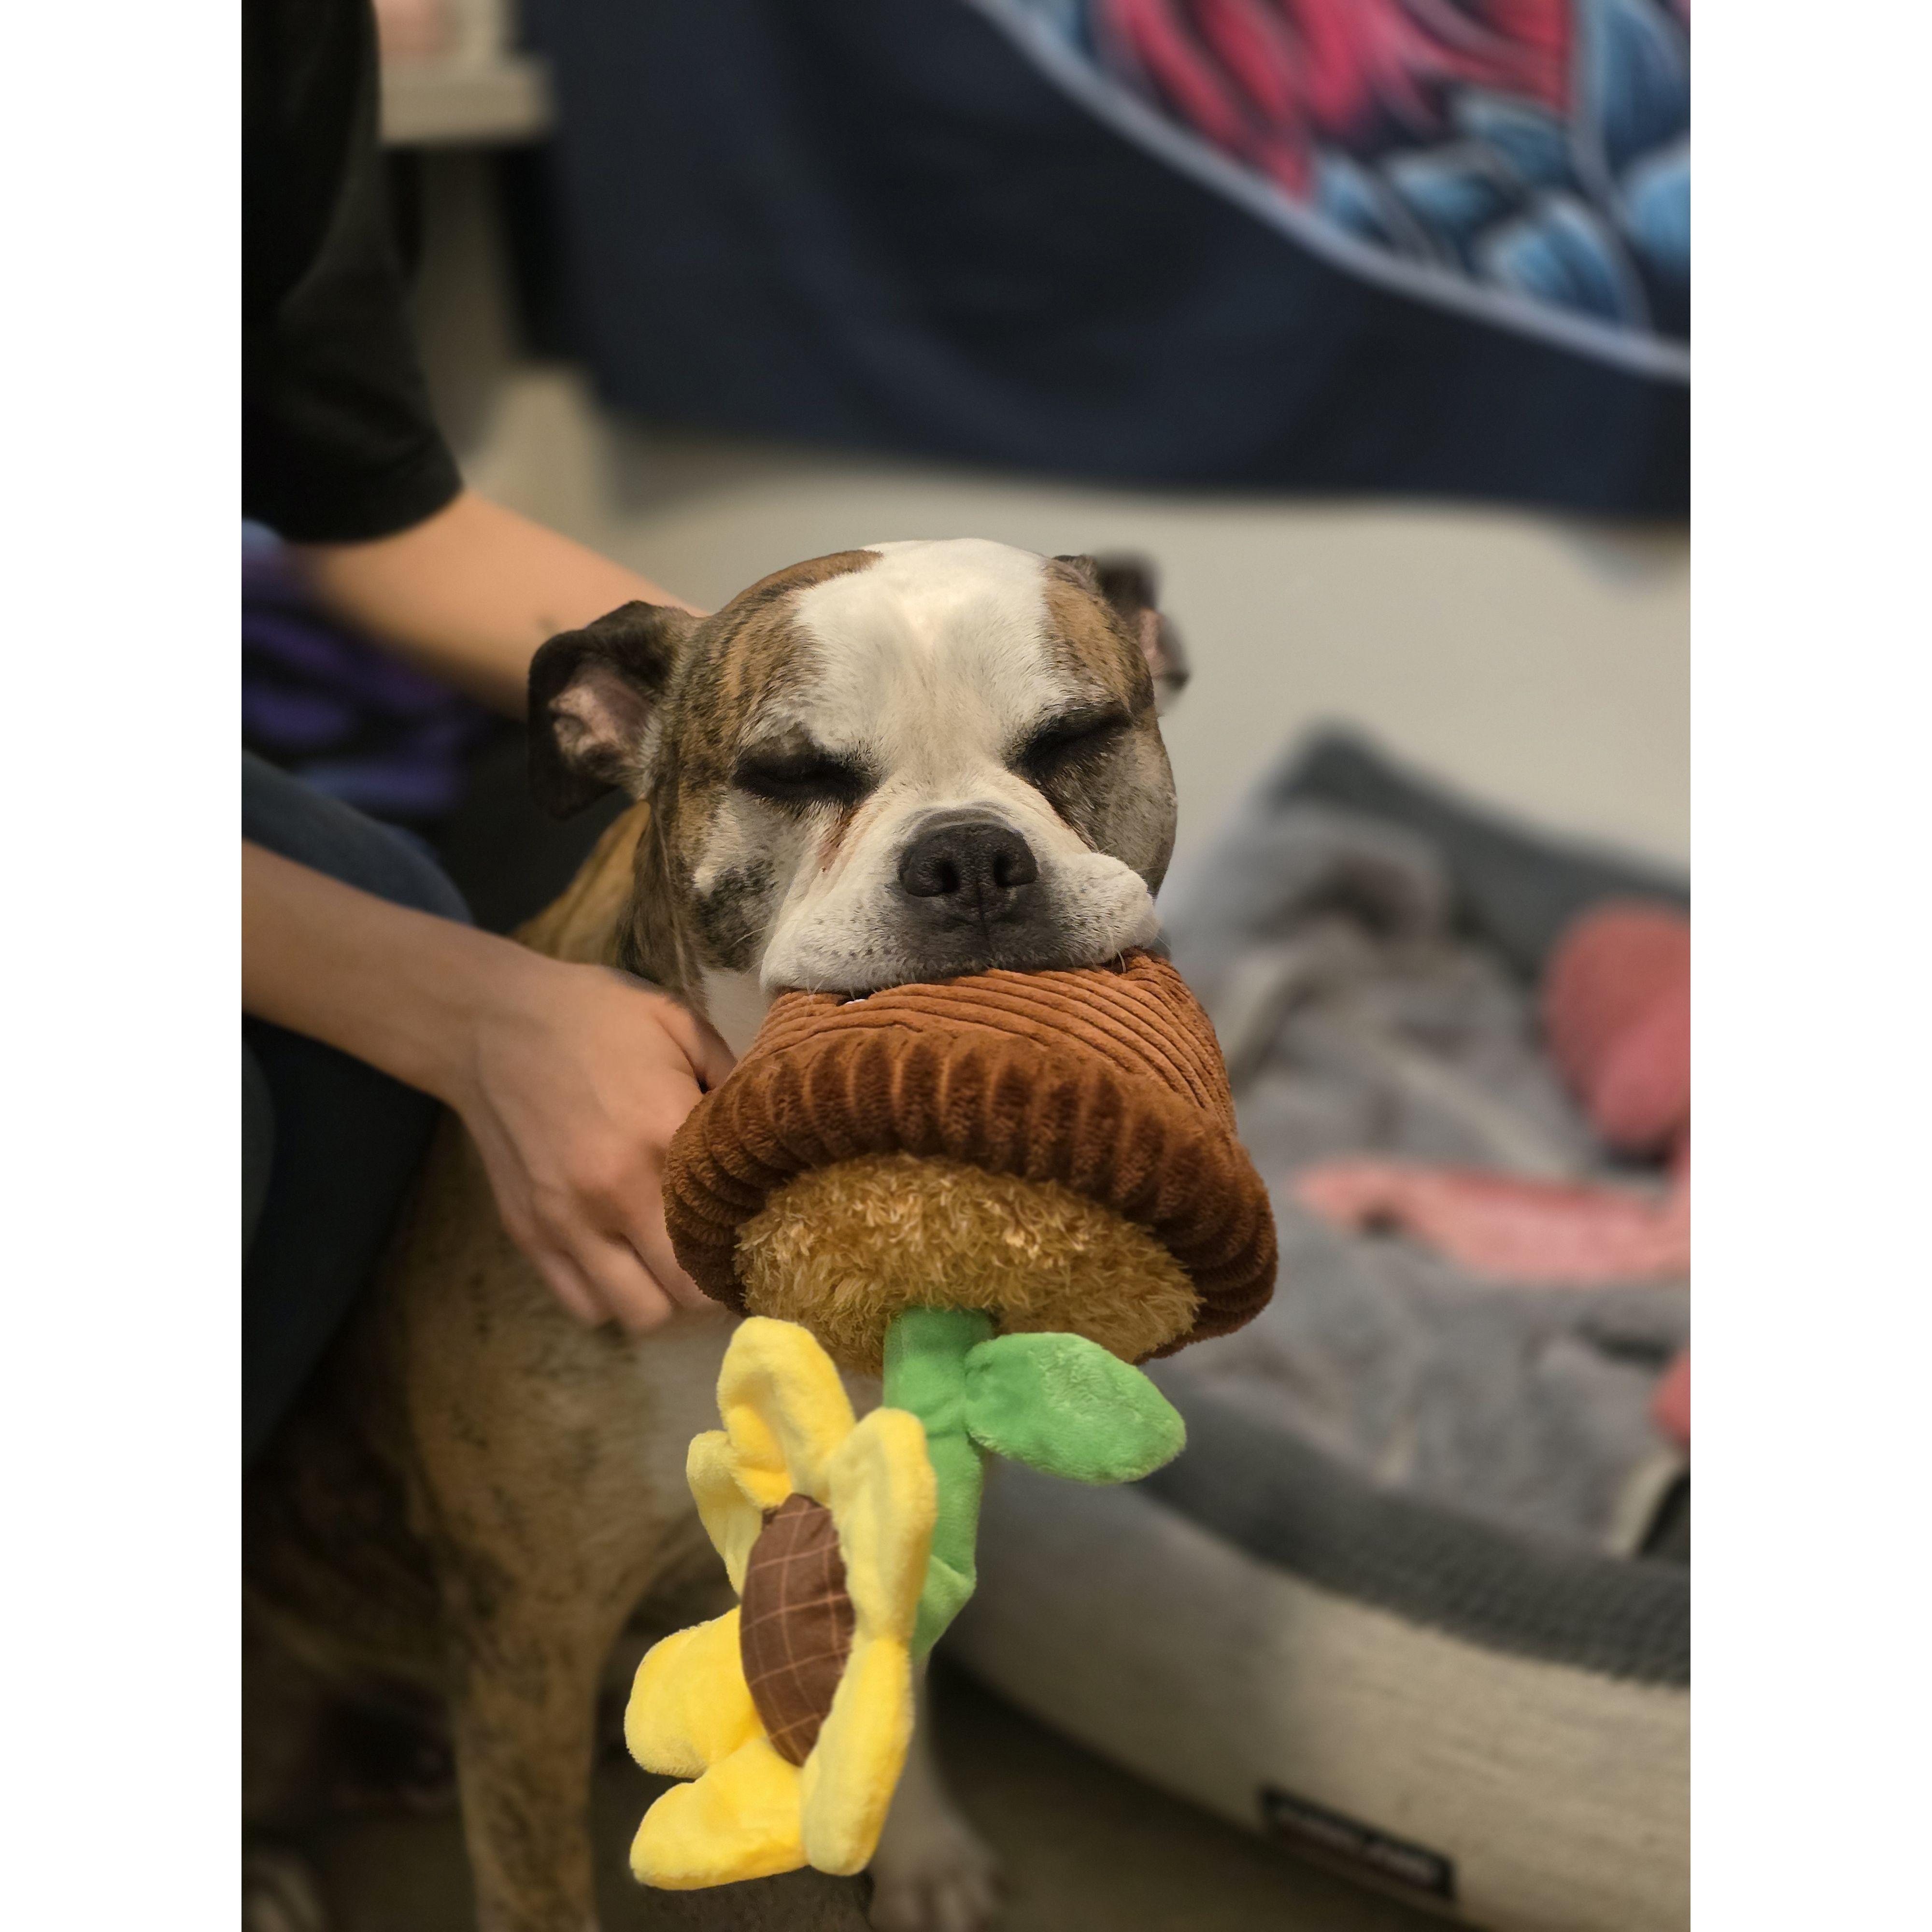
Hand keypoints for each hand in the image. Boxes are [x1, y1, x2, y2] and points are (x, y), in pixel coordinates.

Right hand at [445, 953, 736, 1331]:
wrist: (489, 1021)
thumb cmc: (594, 1017)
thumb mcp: (680, 1025)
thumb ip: (730, 1083)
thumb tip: (769, 1129)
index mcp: (661, 1138)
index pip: (724, 1237)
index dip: (751, 1249)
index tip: (761, 1240)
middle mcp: (613, 1193)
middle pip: (685, 1295)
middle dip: (711, 1284)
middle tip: (719, 1254)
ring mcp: (565, 1221)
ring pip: (635, 1314)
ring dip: (661, 1297)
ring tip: (669, 1260)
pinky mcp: (528, 1233)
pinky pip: (582, 1304)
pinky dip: (609, 1295)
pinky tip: (622, 1259)